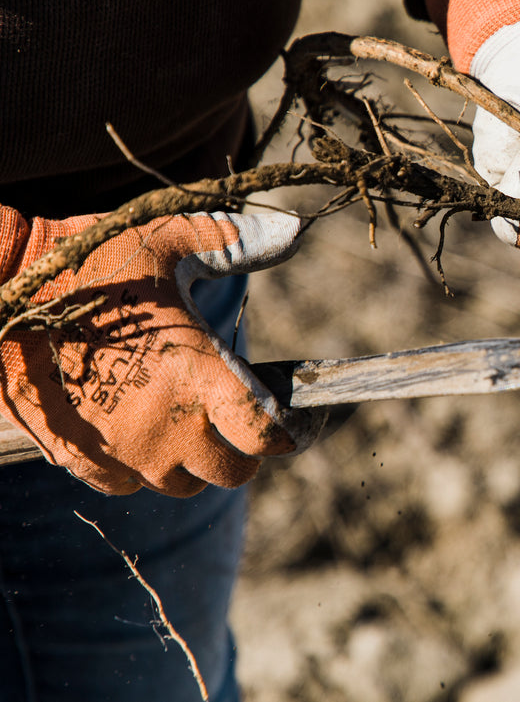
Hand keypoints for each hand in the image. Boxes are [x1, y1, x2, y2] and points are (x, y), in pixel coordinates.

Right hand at [0, 208, 318, 495]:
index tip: (294, 423)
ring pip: (180, 485)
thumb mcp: (168, 238)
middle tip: (236, 420)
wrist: (1, 291)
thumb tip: (292, 230)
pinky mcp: (80, 458)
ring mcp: (123, 448)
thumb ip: (234, 241)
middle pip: (230, 471)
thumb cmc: (91, 262)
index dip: (288, 432)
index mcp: (198, 373)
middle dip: (241, 450)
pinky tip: (138, 430)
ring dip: (192, 461)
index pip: (265, 433)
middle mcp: (167, 423)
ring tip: (187, 423)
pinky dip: (140, 467)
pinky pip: (127, 485)